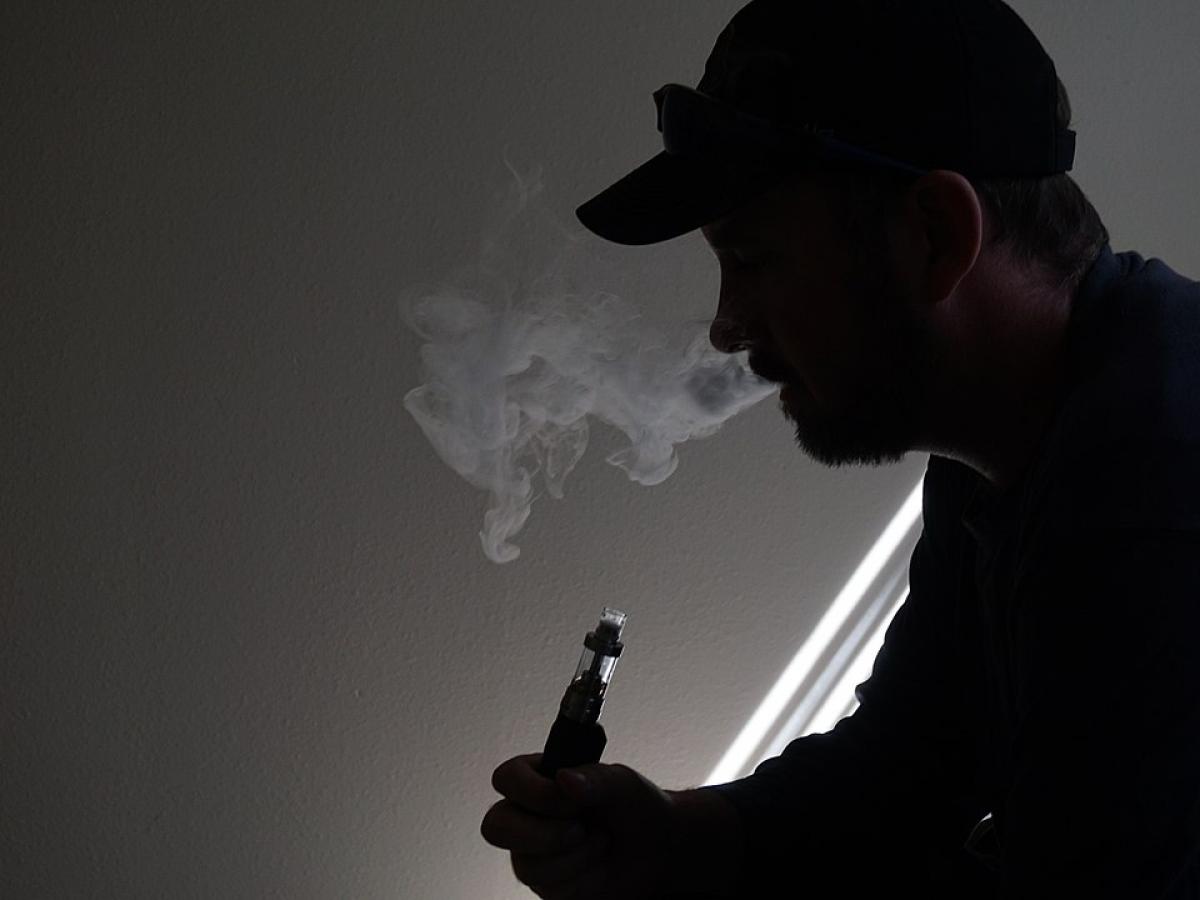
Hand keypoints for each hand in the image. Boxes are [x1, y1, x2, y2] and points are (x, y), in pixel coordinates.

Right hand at [481, 753, 681, 899]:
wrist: (659, 849)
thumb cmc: (637, 806)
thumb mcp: (621, 783)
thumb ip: (594, 778)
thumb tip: (564, 778)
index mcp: (540, 778)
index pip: (506, 778)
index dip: (531, 791)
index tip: (570, 799)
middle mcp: (528, 815)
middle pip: (495, 826)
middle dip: (539, 834)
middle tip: (578, 829)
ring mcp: (533, 851)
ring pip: (525, 864)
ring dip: (572, 856)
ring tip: (600, 842)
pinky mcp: (547, 884)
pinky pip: (548, 889)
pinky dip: (581, 877)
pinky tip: (598, 864)